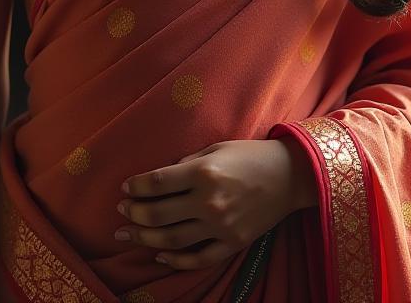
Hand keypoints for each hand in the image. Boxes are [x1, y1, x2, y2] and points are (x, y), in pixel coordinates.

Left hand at [114, 138, 315, 269]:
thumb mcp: (216, 148)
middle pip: (159, 214)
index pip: (158, 182)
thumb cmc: (250, 155)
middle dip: (134, 212)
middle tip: (121, 211)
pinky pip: (198, 259)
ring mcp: (220, 226)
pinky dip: (175, 260)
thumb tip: (161, 179)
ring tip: (127, 233)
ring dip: (144, 237)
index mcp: (204, 172)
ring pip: (171, 239)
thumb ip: (187, 164)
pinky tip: (159, 254)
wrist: (289, 175)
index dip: (136, 186)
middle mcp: (209, 201)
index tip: (125, 187)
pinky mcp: (231, 243)